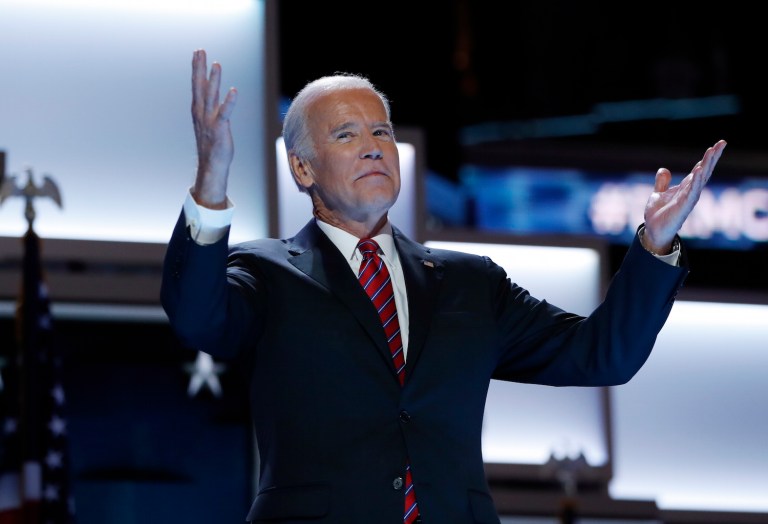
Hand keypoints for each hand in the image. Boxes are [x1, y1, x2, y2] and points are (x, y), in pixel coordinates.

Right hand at [191, 49, 237, 208]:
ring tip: (216, 64)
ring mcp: (209, 120)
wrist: (211, 165)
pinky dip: (229, 102)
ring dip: (213, 80)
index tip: (196, 53)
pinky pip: (225, 113)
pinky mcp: (220, 128)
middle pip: (199, 86)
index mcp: (198, 110)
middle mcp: (201, 113)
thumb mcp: (208, 122)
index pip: (196, 85)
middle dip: (199, 68)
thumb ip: (210, 108)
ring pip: (211, 96)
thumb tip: (212, 97)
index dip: (197, 69)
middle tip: (200, 50)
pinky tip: (233, 90)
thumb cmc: (212, 144)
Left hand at [642, 139, 726, 253]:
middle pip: (705, 171)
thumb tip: (663, 169)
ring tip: (712, 151)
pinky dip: (695, 181)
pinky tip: (699, 170)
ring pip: (701, 179)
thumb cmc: (658, 214)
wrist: (653, 230)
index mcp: (686, 187)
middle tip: (722, 143)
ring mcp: (689, 199)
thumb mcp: (658, 194)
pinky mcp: (684, 207)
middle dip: (713, 157)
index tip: (716, 145)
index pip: (699, 169)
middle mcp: (690, 192)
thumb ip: (662, 183)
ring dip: (706, 165)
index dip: (707, 158)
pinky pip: (691, 192)